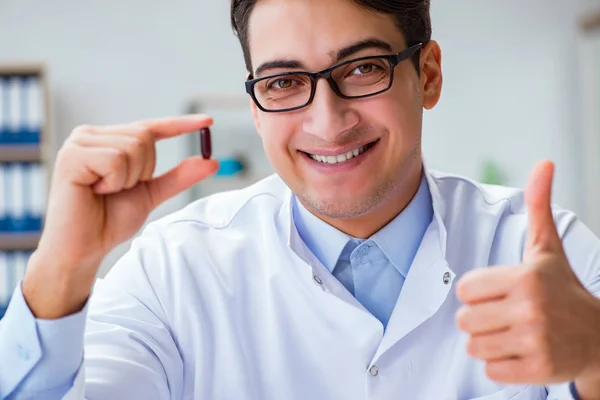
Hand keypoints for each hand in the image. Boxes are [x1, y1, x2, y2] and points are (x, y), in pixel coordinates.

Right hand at [23, 115, 218, 318]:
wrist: (84, 248)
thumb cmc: (109, 220)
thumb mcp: (152, 194)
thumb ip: (179, 177)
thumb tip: (212, 161)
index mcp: (109, 140)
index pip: (151, 127)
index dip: (180, 124)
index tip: (208, 121)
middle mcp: (92, 135)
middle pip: (144, 136)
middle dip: (143, 170)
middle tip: (118, 189)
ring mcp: (79, 143)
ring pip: (132, 147)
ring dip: (128, 178)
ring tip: (104, 191)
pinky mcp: (71, 156)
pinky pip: (115, 160)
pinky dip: (114, 181)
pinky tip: (94, 191)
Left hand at [455, 161, 599, 392]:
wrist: (598, 337)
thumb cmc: (561, 289)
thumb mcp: (547, 249)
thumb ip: (538, 207)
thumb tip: (544, 163)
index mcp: (525, 277)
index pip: (462, 289)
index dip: (475, 292)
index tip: (497, 292)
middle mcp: (531, 309)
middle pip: (464, 319)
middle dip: (479, 318)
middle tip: (505, 314)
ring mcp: (536, 341)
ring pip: (473, 346)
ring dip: (488, 342)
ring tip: (512, 332)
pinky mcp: (538, 370)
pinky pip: (490, 370)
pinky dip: (500, 364)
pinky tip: (521, 352)